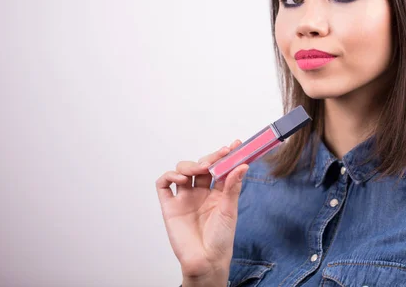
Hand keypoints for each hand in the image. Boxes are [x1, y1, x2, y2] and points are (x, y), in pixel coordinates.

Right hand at [156, 140, 248, 281]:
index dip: (225, 156)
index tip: (234, 145)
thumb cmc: (221, 239)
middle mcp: (200, 193)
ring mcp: (184, 198)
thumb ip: (232, 186)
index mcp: (217, 193)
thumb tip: (242, 165)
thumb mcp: (230, 210)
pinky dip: (169, 176)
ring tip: (200, 169)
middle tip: (218, 156)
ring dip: (190, 164)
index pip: (220, 168)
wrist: (206, 261)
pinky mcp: (170, 206)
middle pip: (201, 166)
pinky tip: (181, 179)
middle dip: (209, 158)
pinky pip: (163, 185)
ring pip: (182, 170)